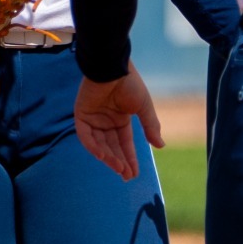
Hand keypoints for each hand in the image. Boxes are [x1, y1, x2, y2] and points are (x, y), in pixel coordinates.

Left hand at [74, 64, 164, 180]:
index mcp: (121, 118)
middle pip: (112, 147)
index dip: (130, 158)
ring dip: (108, 157)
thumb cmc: (130, 83)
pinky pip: (86, 136)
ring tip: (118, 168)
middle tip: (126, 176)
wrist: (113, 67)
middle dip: (119, 162)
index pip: (125, 143)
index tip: (134, 173)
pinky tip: (104, 156)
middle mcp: (106, 121)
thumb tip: (161, 146)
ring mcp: (93, 119)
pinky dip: (94, 147)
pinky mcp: (81, 115)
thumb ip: (150, 126)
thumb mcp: (144, 107)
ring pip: (99, 144)